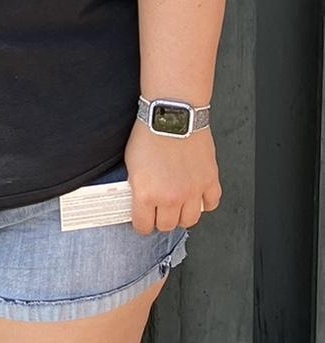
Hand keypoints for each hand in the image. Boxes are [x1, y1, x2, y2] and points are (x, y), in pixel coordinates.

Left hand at [123, 119, 221, 234]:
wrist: (172, 116)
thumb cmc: (149, 133)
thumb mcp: (131, 164)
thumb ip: (137, 186)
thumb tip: (138, 199)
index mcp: (146, 194)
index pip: (143, 225)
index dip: (141, 225)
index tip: (141, 221)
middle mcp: (170, 197)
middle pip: (167, 225)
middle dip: (160, 221)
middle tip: (157, 213)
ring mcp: (192, 191)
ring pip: (190, 220)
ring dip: (181, 216)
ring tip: (176, 207)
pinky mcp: (209, 181)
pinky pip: (211, 204)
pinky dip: (204, 203)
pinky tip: (196, 198)